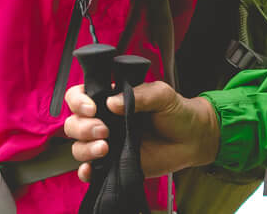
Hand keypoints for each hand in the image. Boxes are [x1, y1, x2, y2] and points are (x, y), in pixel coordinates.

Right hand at [63, 80, 219, 181]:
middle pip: (74, 123)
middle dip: (83, 127)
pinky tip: (92, 170)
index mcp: (110, 100)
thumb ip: (139, 95)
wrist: (192, 139)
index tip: (92, 108)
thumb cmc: (177, 112)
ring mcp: (108, 144)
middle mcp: (104, 121)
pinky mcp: (114, 164)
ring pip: (78, 147)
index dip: (79, 101)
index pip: (80, 97)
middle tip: (104, 130)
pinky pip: (91, 170)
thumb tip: (112, 102)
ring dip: (85, 148)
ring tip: (106, 148)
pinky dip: (86, 171)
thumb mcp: (162, 95)